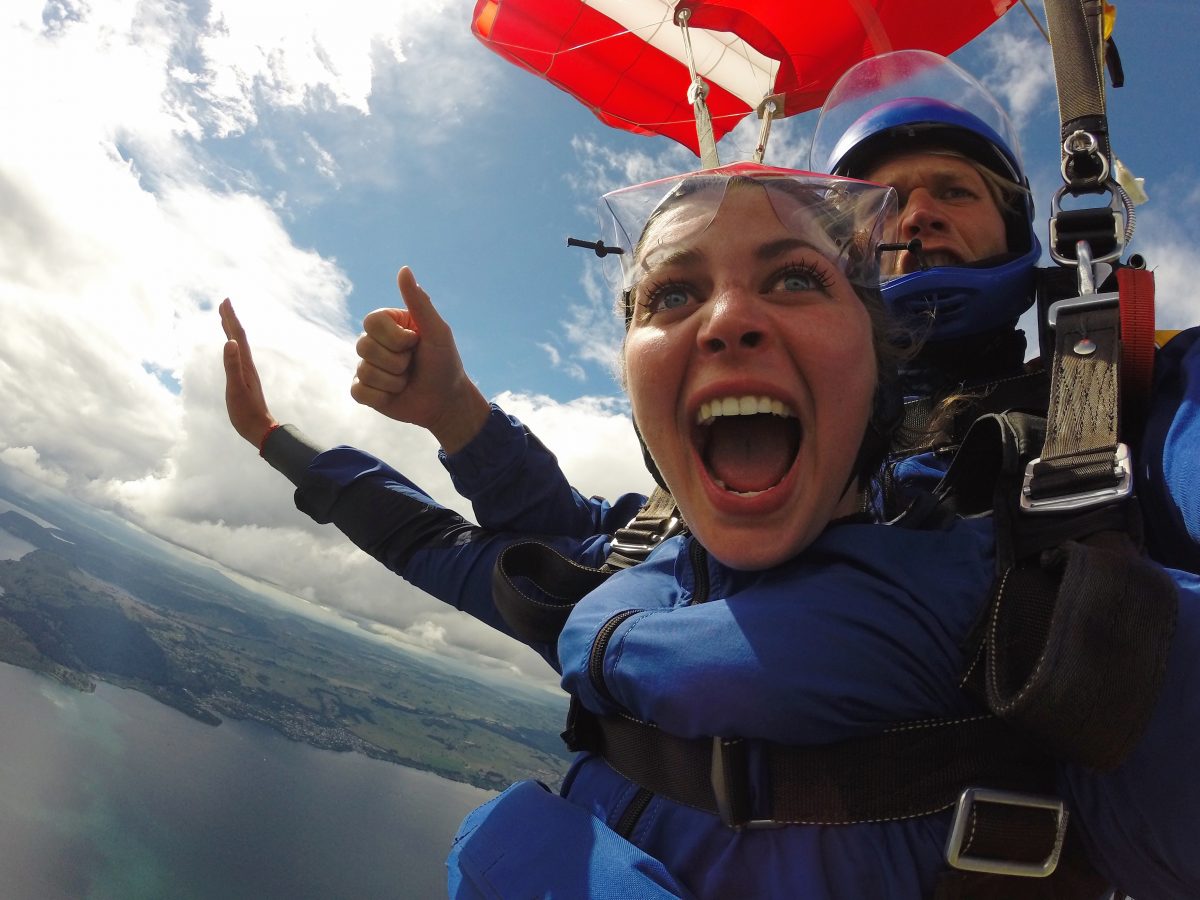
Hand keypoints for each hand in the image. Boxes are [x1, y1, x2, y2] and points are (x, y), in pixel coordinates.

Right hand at [220, 299, 277, 447]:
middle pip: (239, 337)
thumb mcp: (236, 388)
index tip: (225, 301)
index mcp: (245, 365)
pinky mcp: (244, 379)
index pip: (238, 336)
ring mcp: (246, 372)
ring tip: (225, 319)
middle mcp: (247, 365)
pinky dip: (232, 346)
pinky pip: (237, 356)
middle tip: (224, 302)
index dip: (231, 318)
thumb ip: (232, 366)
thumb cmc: (246, 411)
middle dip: (231, 319)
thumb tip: (230, 342)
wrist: (259, 428)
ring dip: (231, 330)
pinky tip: (231, 347)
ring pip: (238, 345)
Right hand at [351, 266, 489, 452]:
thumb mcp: (437, 331)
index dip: (394, 337)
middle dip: (397, 361)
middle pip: (364, 346)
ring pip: (364, 371)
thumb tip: (404, 270)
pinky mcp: (364, 390)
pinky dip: (382, 396)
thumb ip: (419, 302)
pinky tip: (395, 395)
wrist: (447, 402)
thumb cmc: (445, 363)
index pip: (371, 322)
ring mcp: (367, 366)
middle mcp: (374, 342)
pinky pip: (359, 392)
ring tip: (407, 381)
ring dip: (394, 381)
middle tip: (413, 365)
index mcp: (389, 324)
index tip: (415, 342)